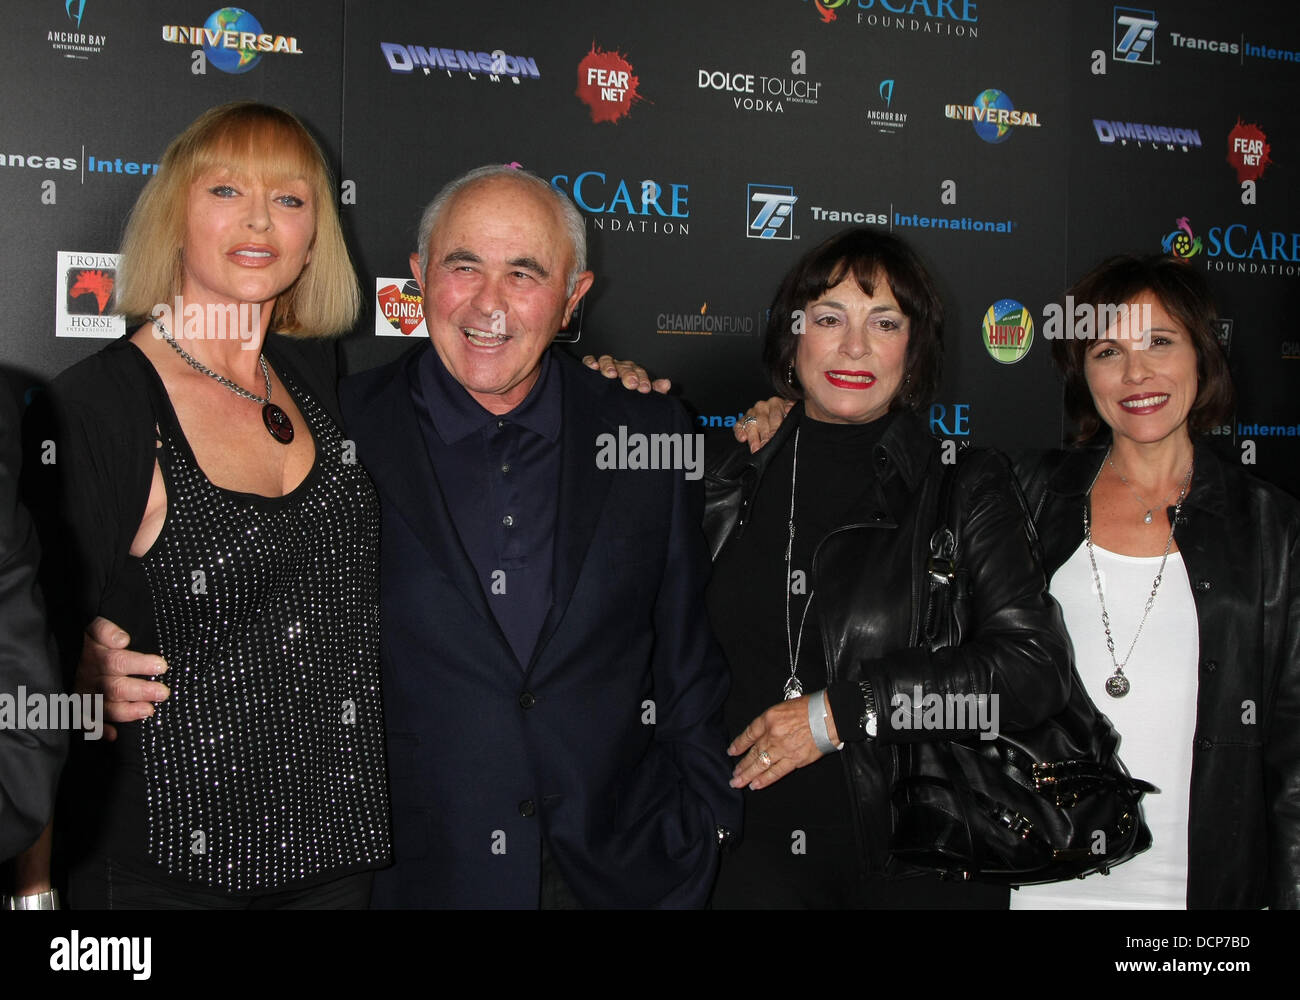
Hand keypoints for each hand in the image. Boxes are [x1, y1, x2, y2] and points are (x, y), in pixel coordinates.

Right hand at [76, 616, 168, 739]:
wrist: (59, 652)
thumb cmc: (87, 641)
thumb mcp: (93, 628)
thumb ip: (106, 630)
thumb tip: (122, 640)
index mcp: (96, 657)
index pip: (118, 661)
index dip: (140, 664)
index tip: (162, 666)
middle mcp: (89, 679)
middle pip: (115, 688)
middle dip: (141, 691)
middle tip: (163, 693)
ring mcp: (83, 696)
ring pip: (104, 707)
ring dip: (127, 712)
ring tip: (149, 711)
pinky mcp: (77, 709)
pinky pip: (85, 723)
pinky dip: (99, 730)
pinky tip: (113, 735)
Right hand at [582, 354, 670, 393]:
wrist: (609, 403)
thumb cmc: (627, 397)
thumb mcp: (642, 395)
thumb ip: (655, 391)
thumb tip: (666, 384)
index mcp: (633, 373)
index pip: (639, 373)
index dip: (643, 380)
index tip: (644, 389)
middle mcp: (620, 368)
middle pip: (624, 366)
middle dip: (628, 374)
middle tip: (631, 383)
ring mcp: (606, 367)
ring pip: (608, 361)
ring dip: (610, 367)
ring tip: (611, 374)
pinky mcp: (591, 368)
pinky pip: (589, 361)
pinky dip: (591, 362)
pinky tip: (594, 367)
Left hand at [727, 695, 838, 789]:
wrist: (829, 715)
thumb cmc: (811, 707)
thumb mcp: (784, 707)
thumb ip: (771, 721)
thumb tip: (762, 734)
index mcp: (769, 718)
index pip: (749, 733)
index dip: (739, 744)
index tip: (732, 751)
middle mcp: (773, 734)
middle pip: (753, 752)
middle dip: (741, 765)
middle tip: (733, 774)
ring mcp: (783, 748)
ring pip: (761, 764)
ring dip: (748, 775)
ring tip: (738, 782)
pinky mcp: (795, 760)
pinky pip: (776, 772)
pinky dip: (765, 779)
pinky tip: (755, 785)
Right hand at [733, 397, 794, 452]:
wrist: (779, 415)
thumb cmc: (785, 416)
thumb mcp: (791, 413)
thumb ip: (791, 409)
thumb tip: (790, 408)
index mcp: (776, 403)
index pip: (774, 416)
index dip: (774, 428)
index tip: (773, 438)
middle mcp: (763, 406)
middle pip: (762, 421)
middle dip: (763, 436)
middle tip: (764, 447)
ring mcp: (752, 412)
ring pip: (750, 424)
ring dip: (752, 438)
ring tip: (755, 448)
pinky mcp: (743, 419)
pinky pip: (739, 425)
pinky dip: (739, 432)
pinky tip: (742, 438)